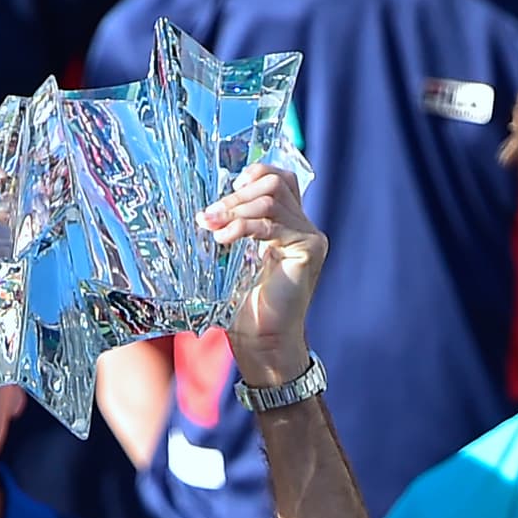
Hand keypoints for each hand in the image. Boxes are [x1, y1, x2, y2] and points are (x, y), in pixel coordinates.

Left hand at [200, 164, 326, 384]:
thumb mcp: (234, 259)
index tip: (227, 191)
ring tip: (211, 226)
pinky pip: (271, 223)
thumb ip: (233, 227)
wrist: (262, 344)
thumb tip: (207, 206)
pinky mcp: (309, 250)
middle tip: (208, 215)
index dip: (255, 174)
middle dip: (236, 196)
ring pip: (272, 199)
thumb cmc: (246, 309)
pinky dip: (242, 226)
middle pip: (275, 183)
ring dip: (235, 209)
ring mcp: (309, 238)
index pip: (280, 179)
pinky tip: (224, 239)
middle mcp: (303, 228)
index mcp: (288, 226)